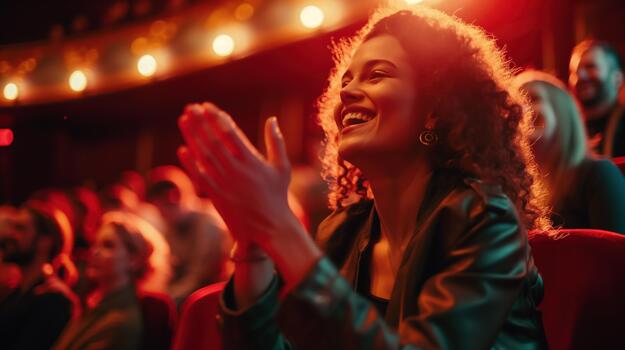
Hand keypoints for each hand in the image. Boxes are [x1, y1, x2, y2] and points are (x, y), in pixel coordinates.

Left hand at [178, 102, 322, 288]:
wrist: (270, 227)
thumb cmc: (278, 195)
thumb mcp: (282, 167)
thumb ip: (276, 142)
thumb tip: (272, 119)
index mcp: (252, 161)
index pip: (230, 133)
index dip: (217, 118)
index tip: (207, 106)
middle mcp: (236, 170)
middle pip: (213, 140)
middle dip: (201, 122)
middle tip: (191, 107)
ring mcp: (224, 183)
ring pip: (204, 155)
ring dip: (192, 136)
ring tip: (184, 119)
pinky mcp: (217, 196)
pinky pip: (200, 177)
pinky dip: (190, 163)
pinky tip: (183, 149)